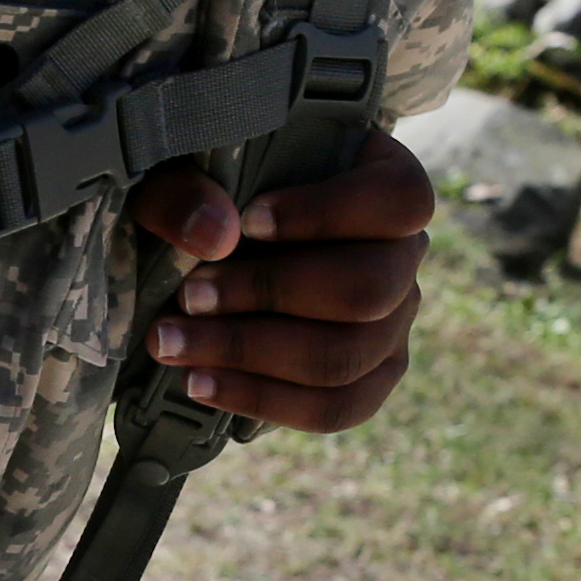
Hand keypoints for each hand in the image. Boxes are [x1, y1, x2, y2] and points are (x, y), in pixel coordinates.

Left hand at [126, 126, 432, 434]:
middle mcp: (407, 256)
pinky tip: (200, 383)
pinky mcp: (371, 378)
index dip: (326, 214)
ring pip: (346, 357)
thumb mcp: (181, 172)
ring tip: (173, 345)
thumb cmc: (211, 194)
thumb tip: (215, 236)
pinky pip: (336, 408)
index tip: (248, 222)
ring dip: (250, 355)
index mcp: (390, 182)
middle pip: (368, 289)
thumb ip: (183, 190)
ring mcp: (396, 323)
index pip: (397, 200)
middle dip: (268, 295)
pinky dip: (261, 400)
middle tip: (189, 296)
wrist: (215, 249)